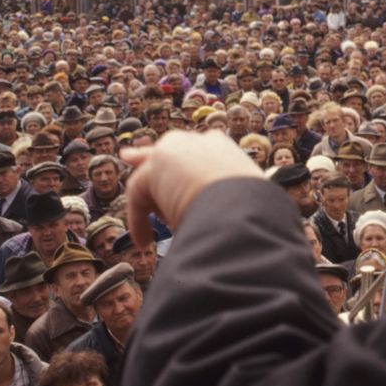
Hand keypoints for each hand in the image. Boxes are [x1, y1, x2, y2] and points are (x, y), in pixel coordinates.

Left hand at [120, 130, 263, 245]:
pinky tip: (144, 242)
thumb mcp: (249, 202)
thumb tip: (256, 229)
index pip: (199, 149)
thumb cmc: (255, 210)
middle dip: (146, 155)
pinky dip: (138, 221)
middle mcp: (198, 143)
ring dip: (147, 202)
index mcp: (223, 150)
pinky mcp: (154, 169)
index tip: (180, 178)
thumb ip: (237, 203)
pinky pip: (138, 196)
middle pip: (167, 149)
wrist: (241, 204)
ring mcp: (175, 151)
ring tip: (146, 232)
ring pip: (149, 173)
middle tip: (129, 157)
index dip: (187, 166)